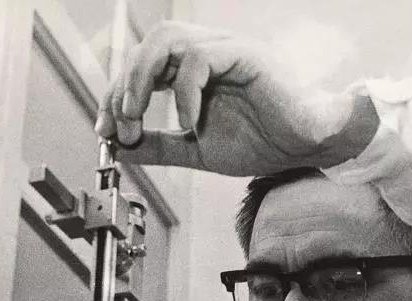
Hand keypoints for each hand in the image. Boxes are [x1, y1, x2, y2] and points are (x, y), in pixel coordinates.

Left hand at [95, 21, 377, 175]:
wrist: (305, 147)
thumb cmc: (261, 142)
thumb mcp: (196, 150)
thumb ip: (160, 146)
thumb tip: (122, 147)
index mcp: (192, 72)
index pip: (141, 67)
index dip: (116, 95)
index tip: (106, 130)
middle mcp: (205, 53)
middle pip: (148, 46)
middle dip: (123, 85)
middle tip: (121, 124)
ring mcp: (225, 49)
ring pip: (168, 38)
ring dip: (142, 78)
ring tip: (139, 116)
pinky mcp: (245, 54)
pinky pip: (201, 58)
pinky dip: (185, 92)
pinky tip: (189, 123)